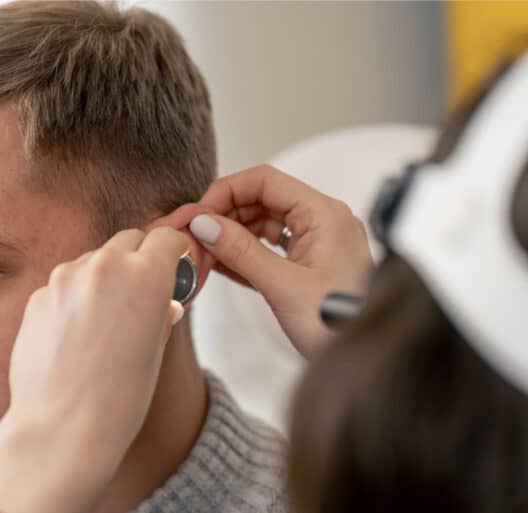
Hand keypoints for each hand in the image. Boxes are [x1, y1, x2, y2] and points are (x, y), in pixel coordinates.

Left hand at [0, 227, 188, 512]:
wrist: (61, 429)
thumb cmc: (118, 399)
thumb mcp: (157, 348)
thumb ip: (161, 308)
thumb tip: (163, 297)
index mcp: (145, 275)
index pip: (167, 238)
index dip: (176, 252)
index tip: (175, 265)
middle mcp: (104, 265)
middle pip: (130, 240)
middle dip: (141, 259)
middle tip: (143, 293)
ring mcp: (65, 277)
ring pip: (95, 260)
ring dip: (106, 277)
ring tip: (106, 322)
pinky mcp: (39, 294)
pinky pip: (66, 284)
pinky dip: (77, 297)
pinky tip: (77, 334)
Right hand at [189, 164, 372, 356]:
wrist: (367, 362)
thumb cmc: (341, 328)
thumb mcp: (283, 288)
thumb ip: (241, 252)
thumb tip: (205, 224)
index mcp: (325, 215)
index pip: (265, 181)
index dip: (226, 191)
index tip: (200, 214)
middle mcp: (323, 222)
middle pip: (262, 199)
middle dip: (226, 214)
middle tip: (195, 235)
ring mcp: (317, 243)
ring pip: (264, 223)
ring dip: (232, 235)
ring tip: (204, 252)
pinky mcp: (309, 266)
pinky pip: (270, 248)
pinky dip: (245, 254)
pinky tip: (221, 264)